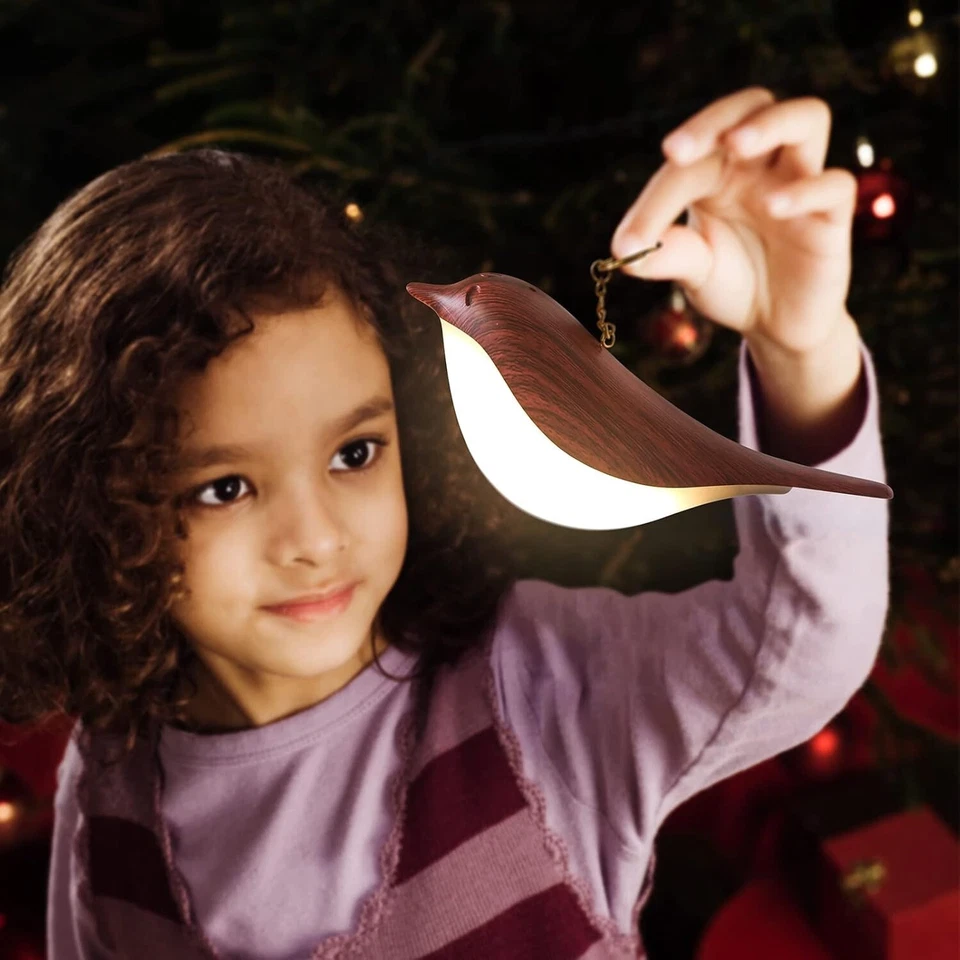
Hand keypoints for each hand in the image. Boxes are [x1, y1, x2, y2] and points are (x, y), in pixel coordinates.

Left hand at [611, 87, 858, 358]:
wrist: (776, 324)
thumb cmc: (732, 284)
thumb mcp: (691, 270)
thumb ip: (664, 255)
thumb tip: (622, 251)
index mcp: (719, 170)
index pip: (690, 161)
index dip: (655, 198)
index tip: (629, 242)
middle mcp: (761, 165)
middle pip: (751, 104)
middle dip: (711, 121)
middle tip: (675, 151)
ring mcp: (800, 181)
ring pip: (808, 118)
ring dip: (771, 124)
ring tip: (737, 146)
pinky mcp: (833, 215)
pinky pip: (834, 185)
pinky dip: (806, 190)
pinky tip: (774, 207)